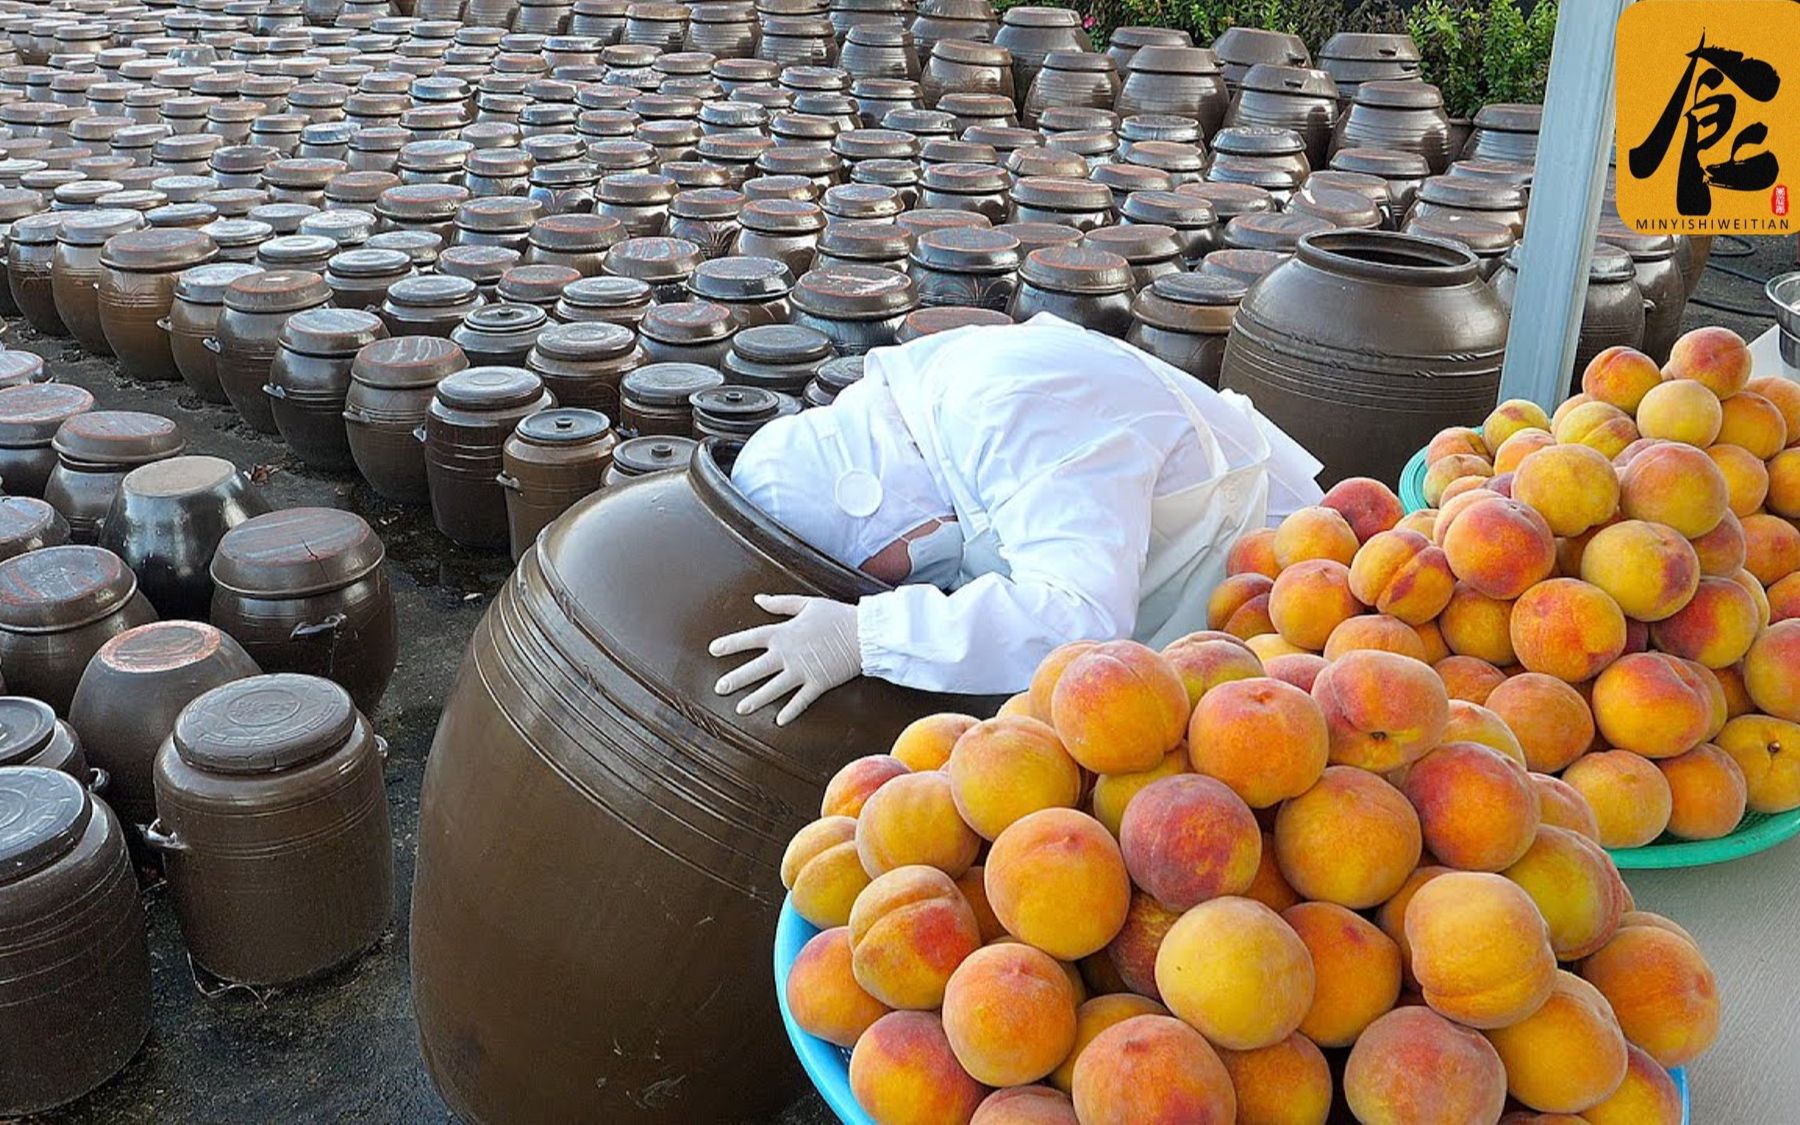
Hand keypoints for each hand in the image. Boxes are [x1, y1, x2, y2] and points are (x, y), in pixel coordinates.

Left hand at [709, 594, 862, 725]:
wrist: (864, 633)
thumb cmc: (836, 615)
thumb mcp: (807, 603)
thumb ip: (780, 603)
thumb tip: (758, 599)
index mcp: (783, 633)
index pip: (750, 639)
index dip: (730, 644)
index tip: (713, 650)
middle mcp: (788, 654)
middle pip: (756, 669)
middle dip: (736, 679)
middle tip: (719, 688)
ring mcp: (802, 671)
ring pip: (773, 689)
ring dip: (756, 700)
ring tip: (741, 709)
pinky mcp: (818, 684)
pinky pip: (800, 701)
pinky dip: (790, 711)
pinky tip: (778, 721)